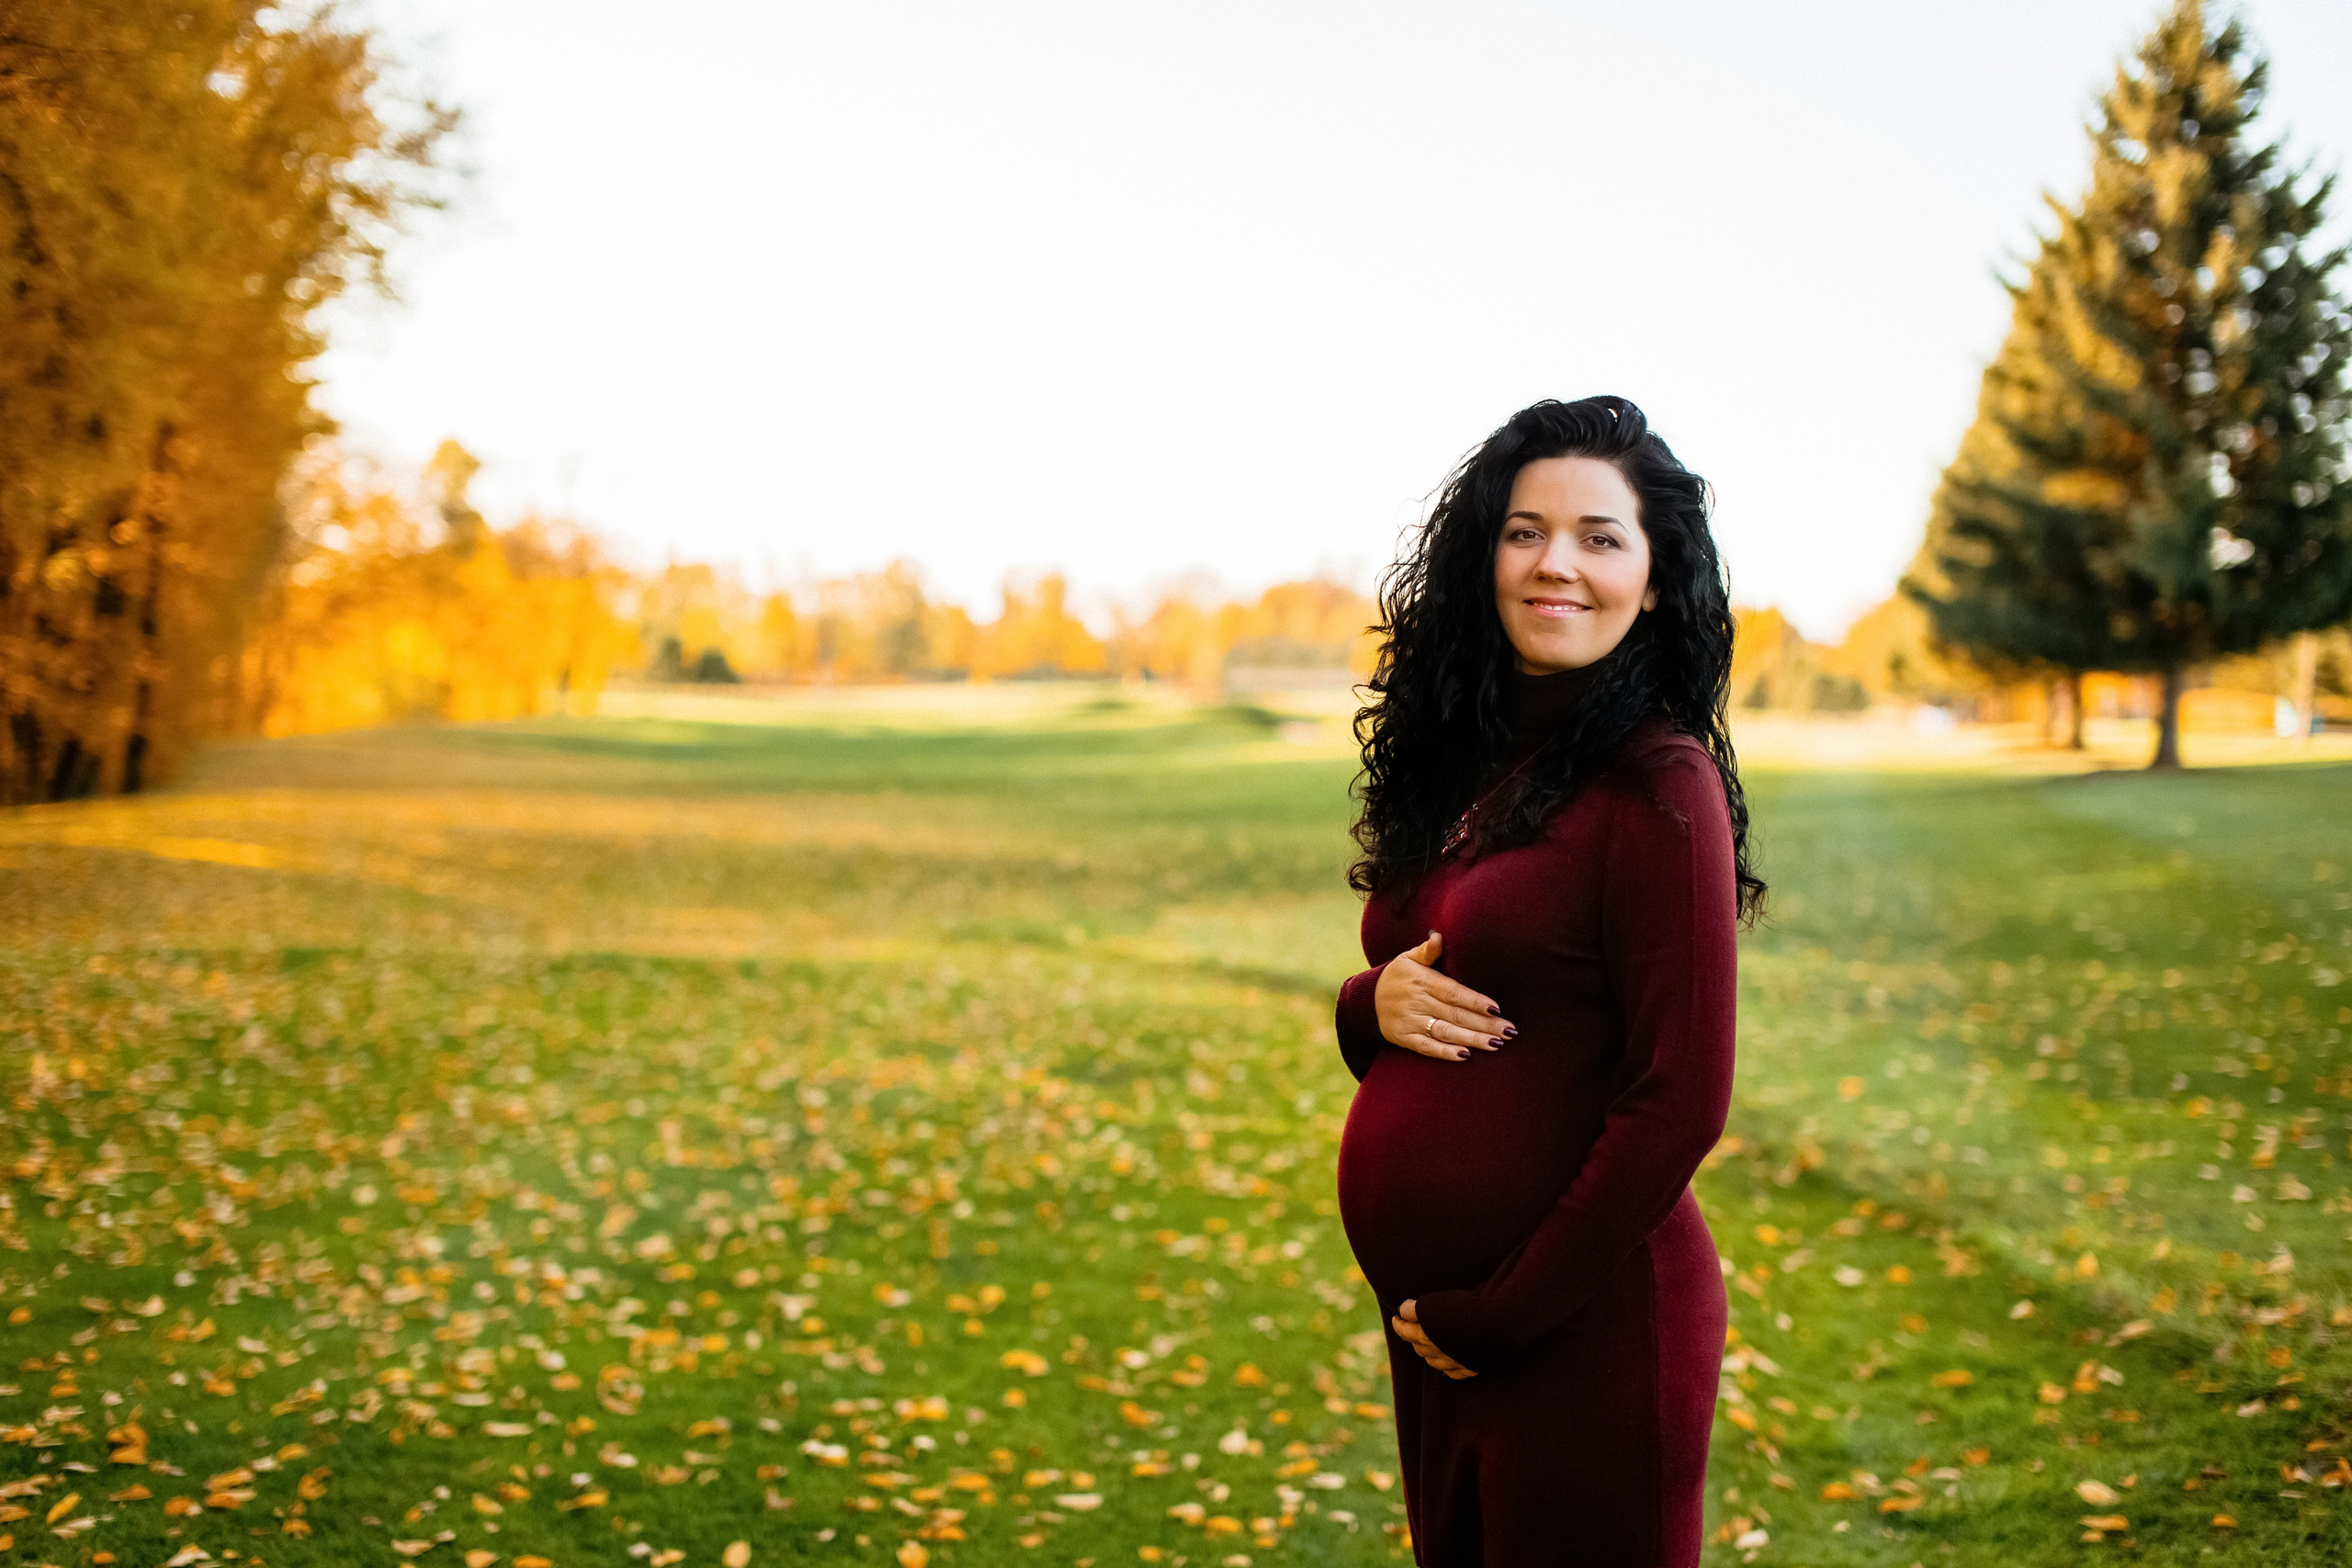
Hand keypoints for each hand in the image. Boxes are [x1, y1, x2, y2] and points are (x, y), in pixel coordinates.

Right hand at [1374, 931, 1513, 1060]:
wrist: (1365, 1000)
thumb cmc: (1397, 977)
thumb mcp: (1407, 958)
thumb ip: (1427, 950)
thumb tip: (1438, 935)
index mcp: (1423, 981)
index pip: (1453, 992)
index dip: (1475, 1001)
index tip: (1497, 1009)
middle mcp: (1418, 1002)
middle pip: (1456, 1014)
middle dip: (1484, 1024)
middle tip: (1509, 1031)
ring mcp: (1410, 1021)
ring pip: (1445, 1032)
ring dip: (1472, 1039)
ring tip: (1496, 1044)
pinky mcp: (1403, 1038)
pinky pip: (1427, 1047)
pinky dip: (1445, 1052)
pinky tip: (1465, 1055)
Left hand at [1392, 1299, 1474, 1379]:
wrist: (1500, 1322)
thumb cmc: (1468, 1306)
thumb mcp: (1434, 1302)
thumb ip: (1415, 1309)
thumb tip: (1403, 1310)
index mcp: (1425, 1336)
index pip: (1404, 1330)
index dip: (1398, 1323)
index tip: (1396, 1316)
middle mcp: (1437, 1352)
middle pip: (1418, 1346)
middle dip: (1412, 1336)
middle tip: (1411, 1325)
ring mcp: (1454, 1362)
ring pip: (1432, 1361)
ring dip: (1427, 1351)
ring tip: (1427, 1342)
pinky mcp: (1471, 1367)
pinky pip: (1453, 1372)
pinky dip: (1447, 1368)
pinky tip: (1445, 1364)